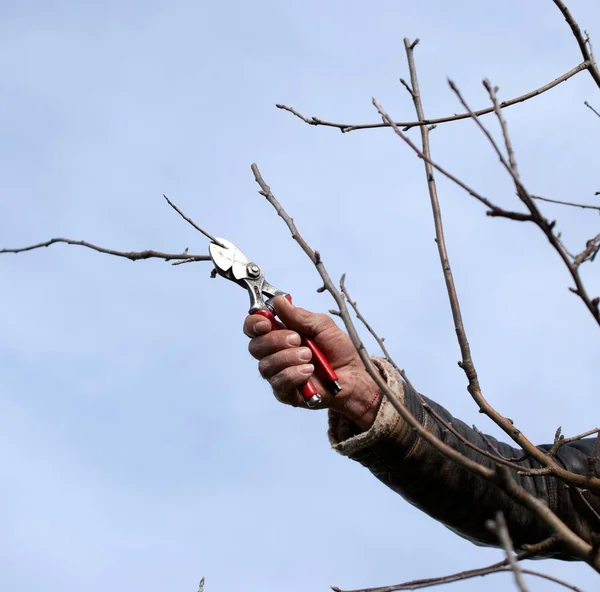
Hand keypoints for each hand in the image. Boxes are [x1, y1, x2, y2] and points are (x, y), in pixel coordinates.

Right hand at [244, 296, 380, 428]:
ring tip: (309, 356)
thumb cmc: (339, 350)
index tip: (266, 322)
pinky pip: (278, 382)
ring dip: (288, 358)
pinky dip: (293, 374)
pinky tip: (309, 371)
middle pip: (255, 346)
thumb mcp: (322, 326)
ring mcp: (278, 374)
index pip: (254, 327)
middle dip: (275, 340)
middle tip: (297, 339)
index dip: (254, 323)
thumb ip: (299, 316)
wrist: (354, 375)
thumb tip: (278, 301)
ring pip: (266, 365)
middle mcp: (275, 354)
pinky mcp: (285, 393)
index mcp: (280, 333)